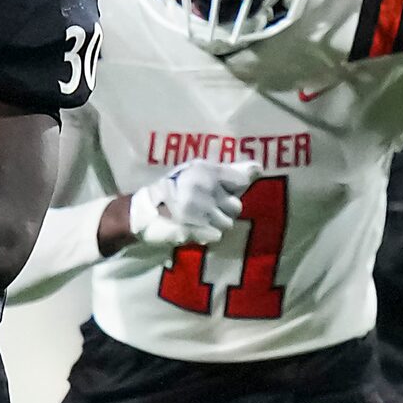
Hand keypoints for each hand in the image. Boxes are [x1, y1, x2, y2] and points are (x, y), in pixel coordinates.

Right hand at [129, 158, 260, 249]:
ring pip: (227, 223)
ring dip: (215, 223)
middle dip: (225, 210)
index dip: (232, 189)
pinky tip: (194, 228)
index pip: (239, 181)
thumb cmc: (175, 189)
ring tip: (198, 218)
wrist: (143, 212)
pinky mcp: (192, 229)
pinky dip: (208, 234)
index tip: (219, 191)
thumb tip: (259, 167)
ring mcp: (197, 209)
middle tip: (205, 207)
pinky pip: (216, 235)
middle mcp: (202, 187)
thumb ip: (230, 171)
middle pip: (236, 206)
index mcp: (204, 170)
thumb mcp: (199, 172)